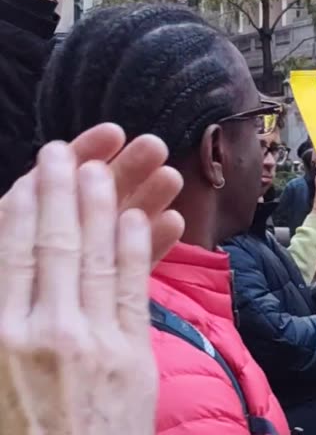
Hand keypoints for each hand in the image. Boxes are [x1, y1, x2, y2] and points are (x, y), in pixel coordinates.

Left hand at [0, 123, 185, 266]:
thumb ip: (12, 220)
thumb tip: (38, 175)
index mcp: (16, 223)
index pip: (49, 183)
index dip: (81, 154)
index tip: (113, 133)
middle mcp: (47, 249)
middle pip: (87, 204)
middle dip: (123, 173)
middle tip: (155, 146)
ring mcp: (76, 281)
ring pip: (112, 235)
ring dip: (146, 203)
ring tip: (172, 178)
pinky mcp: (105, 308)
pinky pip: (128, 277)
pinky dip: (151, 248)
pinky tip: (174, 222)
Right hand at [0, 142, 157, 434]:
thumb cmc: (21, 429)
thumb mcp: (0, 373)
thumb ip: (9, 324)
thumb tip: (19, 275)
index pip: (7, 252)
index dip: (24, 204)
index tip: (34, 170)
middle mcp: (36, 332)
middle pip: (50, 242)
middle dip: (61, 189)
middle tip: (67, 150)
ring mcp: (86, 342)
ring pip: (93, 256)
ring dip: (104, 204)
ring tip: (107, 165)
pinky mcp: (128, 357)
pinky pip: (130, 289)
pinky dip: (135, 248)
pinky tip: (140, 217)